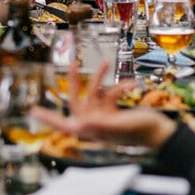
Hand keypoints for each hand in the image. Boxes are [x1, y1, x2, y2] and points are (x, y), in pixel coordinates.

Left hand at [29, 64, 176, 148]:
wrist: (161, 133)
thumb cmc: (143, 133)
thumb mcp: (121, 127)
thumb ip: (102, 126)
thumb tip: (81, 124)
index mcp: (92, 130)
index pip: (64, 124)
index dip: (48, 118)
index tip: (33, 111)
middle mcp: (94, 123)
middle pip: (77, 101)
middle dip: (75, 82)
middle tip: (71, 64)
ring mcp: (104, 116)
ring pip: (95, 92)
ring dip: (101, 77)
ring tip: (105, 61)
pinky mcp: (114, 111)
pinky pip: (111, 94)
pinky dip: (120, 87)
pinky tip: (132, 84)